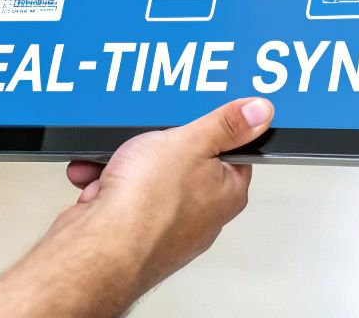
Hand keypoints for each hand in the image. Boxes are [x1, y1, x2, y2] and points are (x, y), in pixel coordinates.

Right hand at [61, 98, 273, 294]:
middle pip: (182, 163)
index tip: (193, 117)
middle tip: (145, 141)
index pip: (232, 152)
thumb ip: (226, 124)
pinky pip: (118, 198)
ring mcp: (163, 228)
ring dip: (123, 166)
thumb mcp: (192, 141)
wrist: (98, 247)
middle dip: (153, 147)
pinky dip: (104, 186)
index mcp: (226, 192)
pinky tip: (98, 184)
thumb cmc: (149, 203)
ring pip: (143, 180)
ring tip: (116, 164)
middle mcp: (200, 216)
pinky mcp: (130, 235)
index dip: (212, 130)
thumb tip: (260, 112)